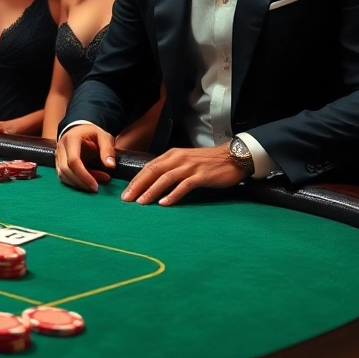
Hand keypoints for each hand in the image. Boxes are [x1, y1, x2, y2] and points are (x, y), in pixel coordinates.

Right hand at [54, 124, 115, 192]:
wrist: (80, 129)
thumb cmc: (92, 133)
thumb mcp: (103, 136)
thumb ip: (107, 149)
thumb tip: (111, 166)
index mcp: (71, 139)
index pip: (73, 161)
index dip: (84, 175)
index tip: (95, 186)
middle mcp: (60, 148)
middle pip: (65, 170)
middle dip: (80, 182)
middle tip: (95, 189)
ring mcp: (57, 155)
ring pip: (62, 175)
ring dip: (77, 183)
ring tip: (93, 186)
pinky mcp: (58, 162)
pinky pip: (63, 176)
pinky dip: (74, 182)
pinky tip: (86, 183)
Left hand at [122, 145, 245, 205]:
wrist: (232, 157)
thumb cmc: (207, 162)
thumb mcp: (185, 161)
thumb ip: (170, 168)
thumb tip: (153, 182)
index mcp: (172, 155)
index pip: (149, 167)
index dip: (136, 180)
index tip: (126, 192)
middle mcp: (178, 159)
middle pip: (153, 171)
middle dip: (138, 186)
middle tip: (127, 199)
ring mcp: (190, 167)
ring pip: (165, 178)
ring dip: (151, 191)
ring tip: (141, 202)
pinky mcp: (201, 175)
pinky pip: (184, 185)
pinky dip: (173, 194)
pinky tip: (164, 203)